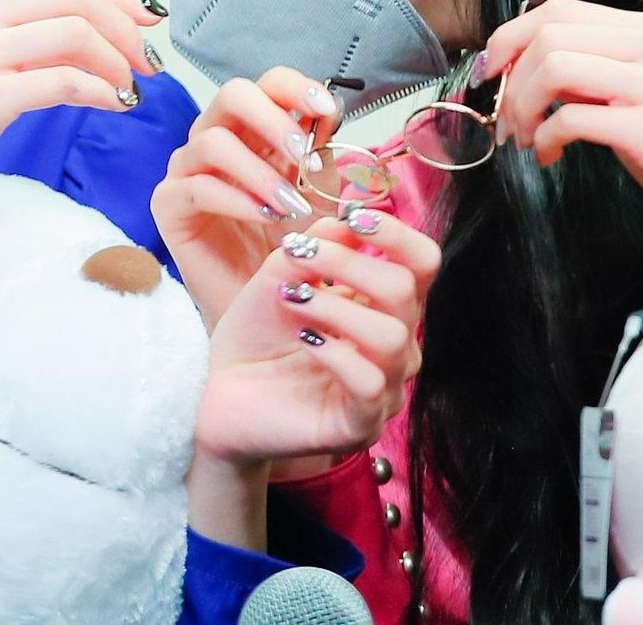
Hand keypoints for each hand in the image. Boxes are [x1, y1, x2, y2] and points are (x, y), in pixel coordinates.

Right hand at [0, 0, 163, 286]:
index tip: (144, 18)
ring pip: (74, 34)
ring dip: (117, 61)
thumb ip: (19, 33)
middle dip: (124, 25)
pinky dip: (101, 91)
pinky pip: (63, 82)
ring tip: (131, 86)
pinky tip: (113, 105)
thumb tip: (99, 24)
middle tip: (148, 59)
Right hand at [151, 68, 349, 333]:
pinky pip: (196, 187)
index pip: (268, 84)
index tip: (326, 110)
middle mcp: (218, 138)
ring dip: (258, 171)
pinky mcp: (169, 204)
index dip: (296, 88)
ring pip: (212, 141)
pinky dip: (236, 199)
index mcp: (257, 129)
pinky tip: (265, 217)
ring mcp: (189, 169)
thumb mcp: (317, 195)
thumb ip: (321, 155)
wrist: (267, 301)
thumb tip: (330, 115)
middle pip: (232, 94)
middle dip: (272, 118)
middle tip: (301, 153)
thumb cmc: (288, 246)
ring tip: (290, 205)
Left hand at [186, 212, 437, 551]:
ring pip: (392, 336)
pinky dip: (336, 353)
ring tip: (291, 298)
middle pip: (405, 291)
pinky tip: (304, 339)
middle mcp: (395, 347)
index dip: (396, 233)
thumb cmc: (256, 336)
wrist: (219, 395)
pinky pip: (370, 383)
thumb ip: (317, 246)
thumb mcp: (280, 277)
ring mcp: (383, 389)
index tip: (353, 216)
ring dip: (334, 306)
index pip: (422, 263)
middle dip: (348, 263)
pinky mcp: (360, 426)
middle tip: (298, 254)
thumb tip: (349, 217)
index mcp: (383, 306)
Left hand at [476, 0, 642, 271]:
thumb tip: (525, 66)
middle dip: (511, 78)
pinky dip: (544, 138)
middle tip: (506, 120)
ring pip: (554, 66)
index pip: (560, 9)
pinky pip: (571, 117)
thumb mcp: (642, 96)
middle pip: (550, 34)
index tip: (492, 73)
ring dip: (522, 106)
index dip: (510, 37)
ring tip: (525, 139)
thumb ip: (595, 72)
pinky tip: (550, 157)